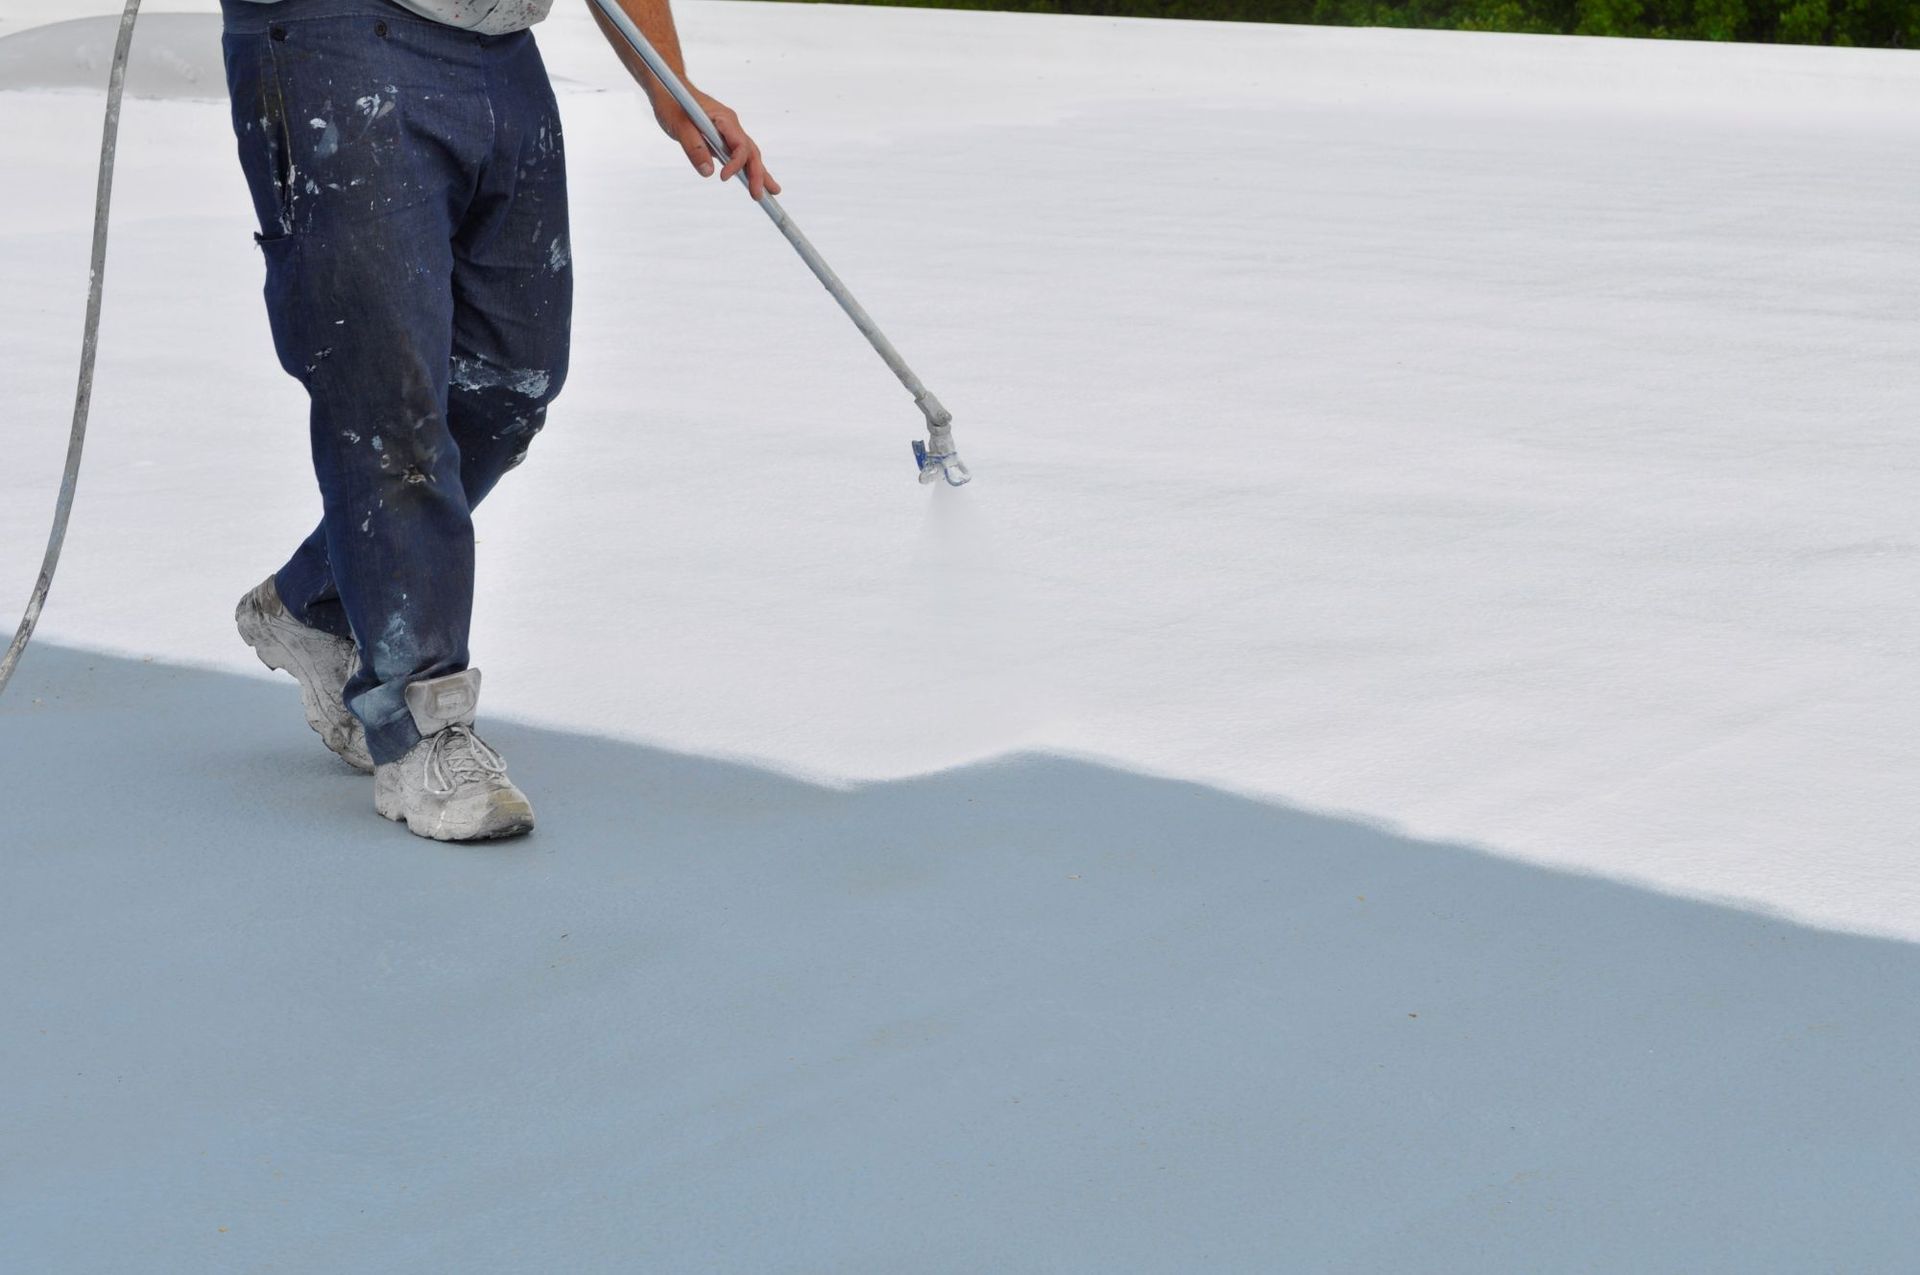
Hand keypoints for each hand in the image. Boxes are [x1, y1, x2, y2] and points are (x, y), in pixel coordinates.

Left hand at [653, 88, 780, 199]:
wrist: (669, 87)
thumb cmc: (672, 102)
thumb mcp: (679, 126)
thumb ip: (694, 148)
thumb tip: (708, 172)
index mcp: (724, 119)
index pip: (740, 145)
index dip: (736, 164)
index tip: (723, 178)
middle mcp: (731, 125)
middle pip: (751, 152)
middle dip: (758, 174)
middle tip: (760, 196)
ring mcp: (729, 131)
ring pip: (749, 154)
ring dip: (759, 173)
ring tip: (771, 191)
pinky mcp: (722, 137)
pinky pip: (740, 154)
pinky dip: (748, 168)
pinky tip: (754, 180)